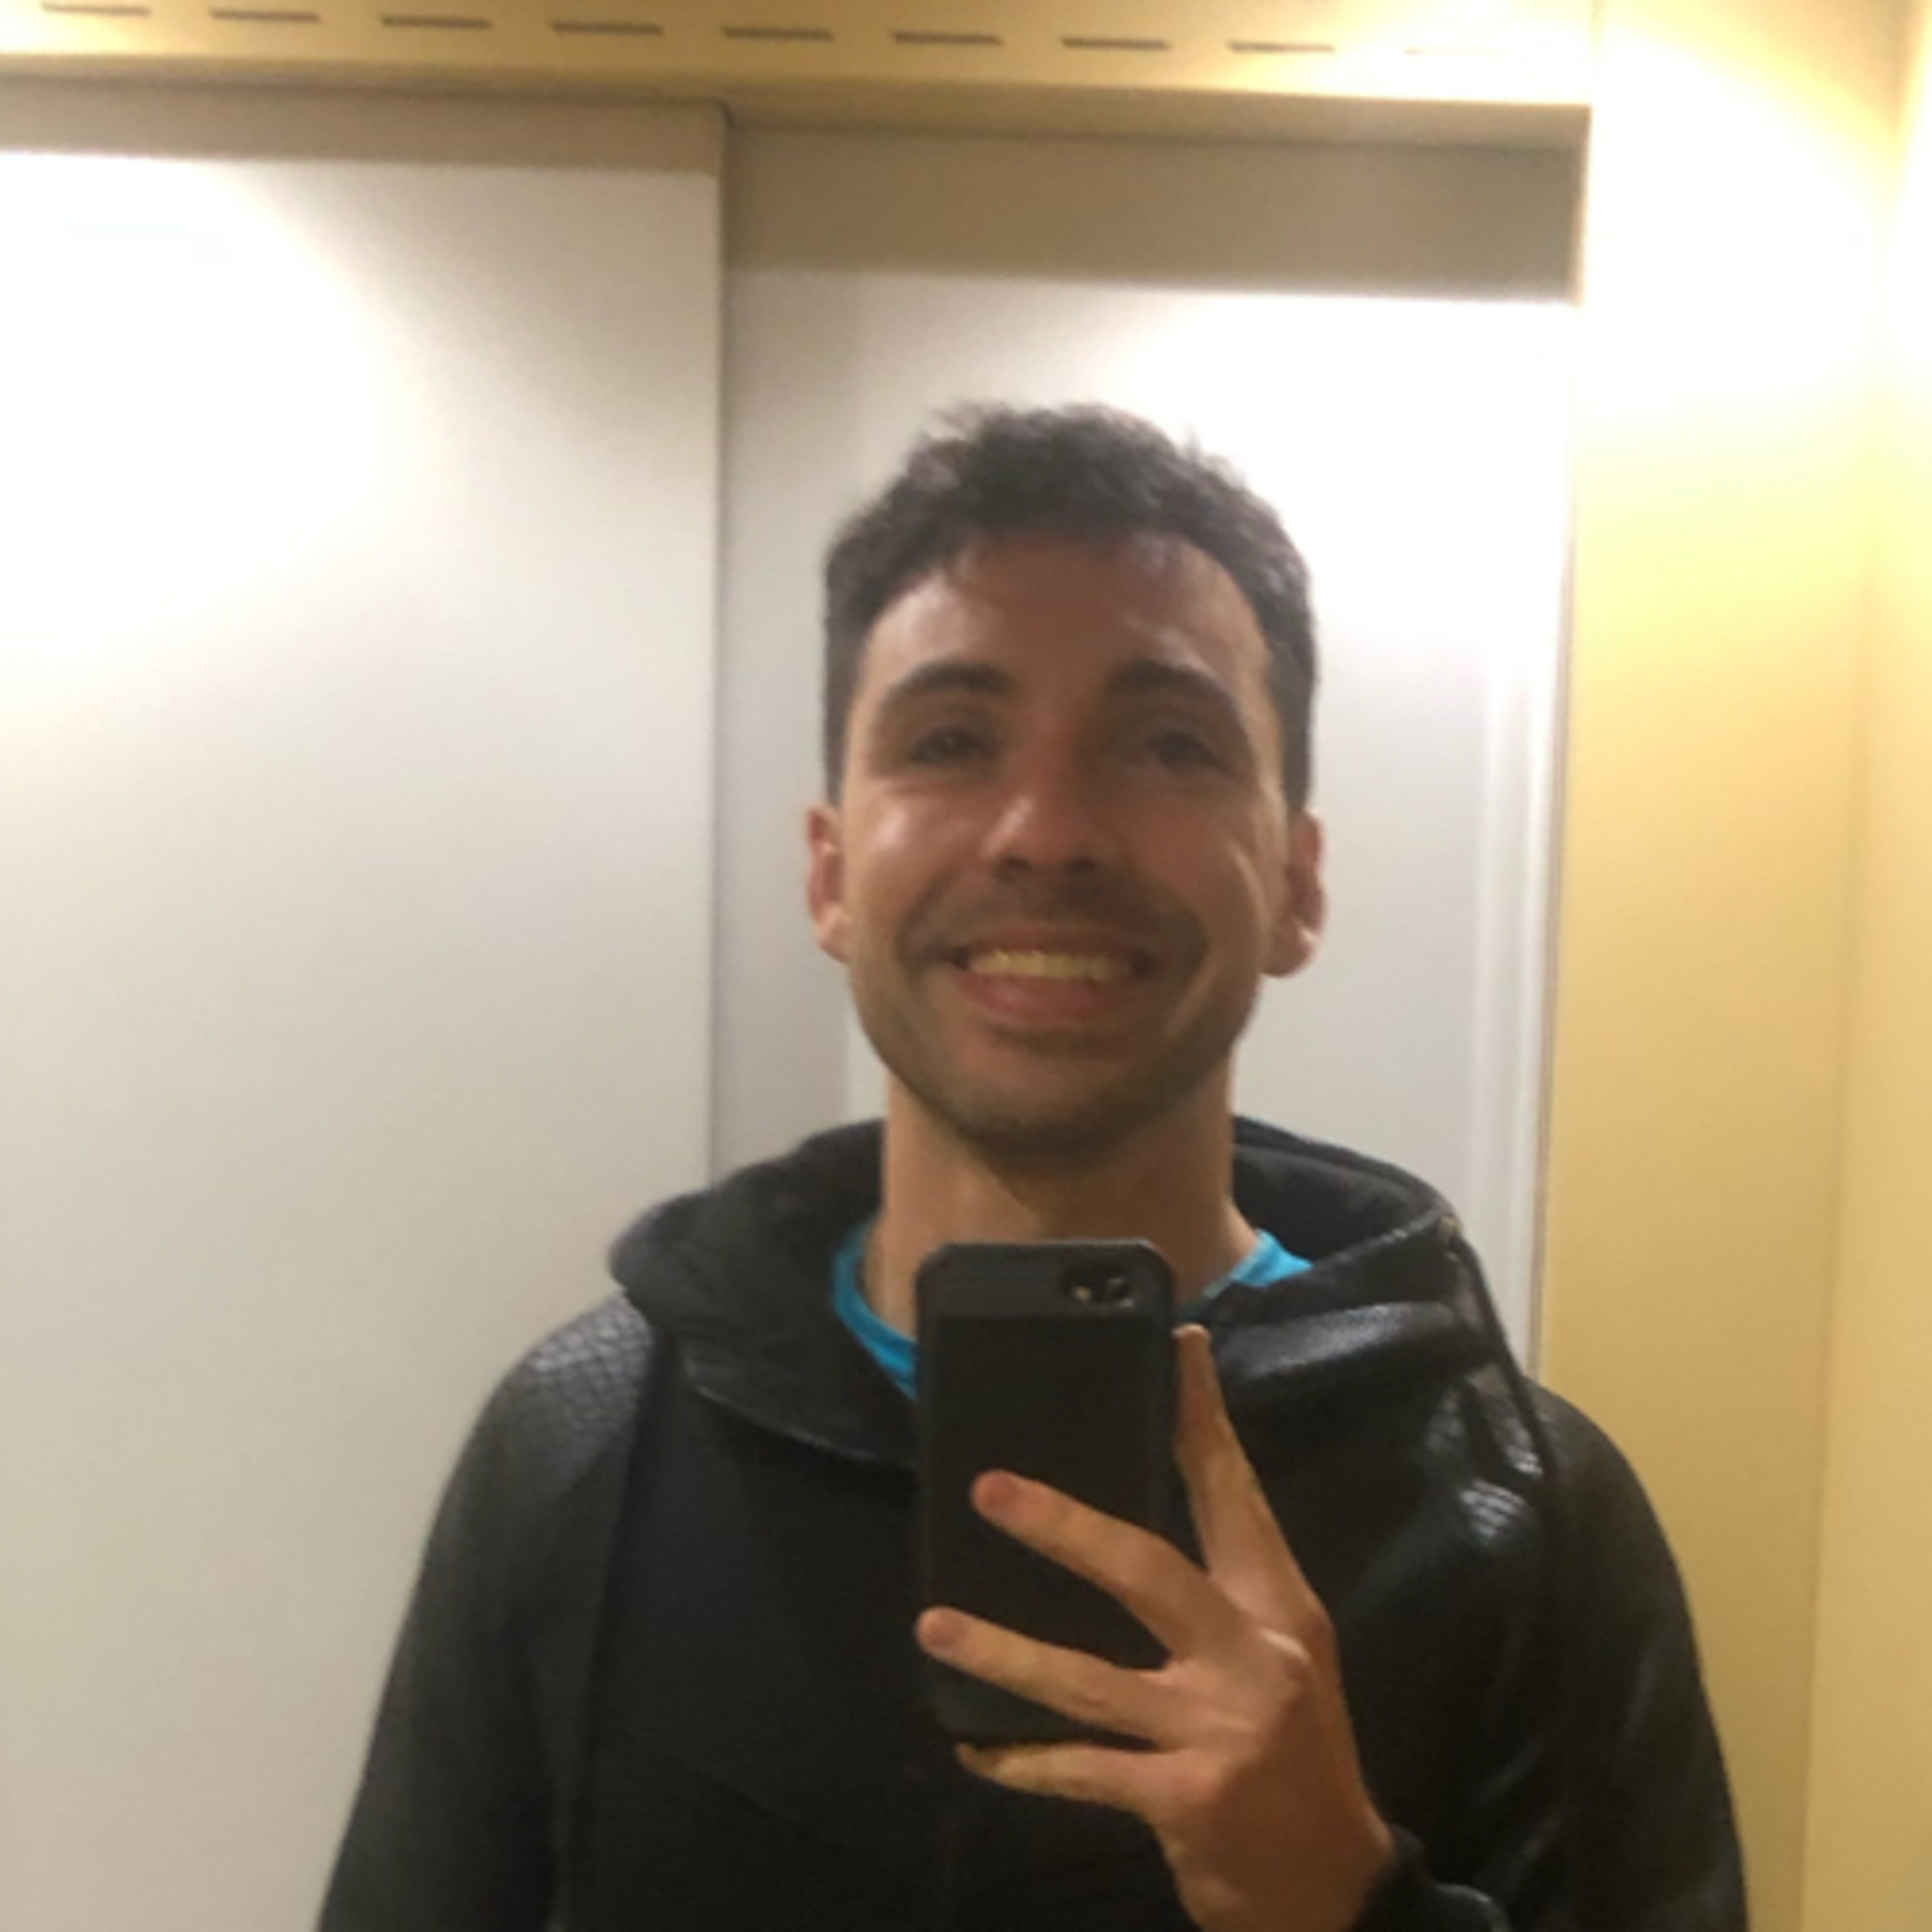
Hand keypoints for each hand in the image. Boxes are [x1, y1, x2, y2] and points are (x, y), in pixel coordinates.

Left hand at [915, 1325, 1394, 1931]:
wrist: (1337, 1889)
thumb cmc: (1295, 1755)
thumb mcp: (1283, 1656)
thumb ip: (1224, 1590)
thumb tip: (1134, 1522)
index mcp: (1279, 1608)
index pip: (1234, 1496)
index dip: (1202, 1420)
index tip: (1175, 1346)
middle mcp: (1253, 1656)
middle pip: (1149, 1570)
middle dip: (1065, 1527)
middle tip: (989, 1490)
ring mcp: (1217, 1730)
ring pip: (1090, 1681)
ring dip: (1004, 1653)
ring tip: (934, 1624)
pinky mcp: (1184, 1799)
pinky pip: (1081, 1769)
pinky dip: (1022, 1760)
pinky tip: (973, 1748)